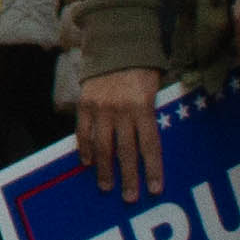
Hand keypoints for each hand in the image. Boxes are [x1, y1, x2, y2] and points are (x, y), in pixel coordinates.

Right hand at [74, 68, 166, 196]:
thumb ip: (153, 113)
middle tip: (129, 197)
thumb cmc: (142, 67)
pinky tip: (87, 163)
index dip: (153, 169)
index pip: (150, 145)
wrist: (117, 41)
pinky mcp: (85, 104)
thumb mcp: (156, 88)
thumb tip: (154, 144)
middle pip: (126, 151)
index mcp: (143, 106)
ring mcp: (101, 108)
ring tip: (107, 187)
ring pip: (102, 146)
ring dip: (105, 170)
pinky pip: (83, 132)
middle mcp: (121, 110)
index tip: (155, 188)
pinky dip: (85, 149)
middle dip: (129, 177)